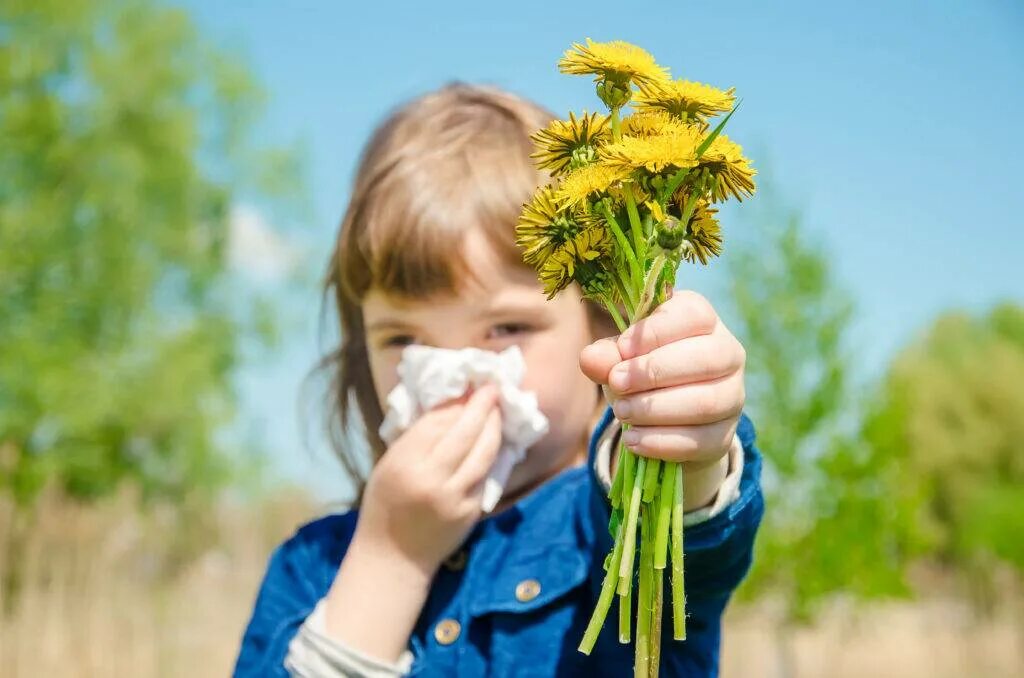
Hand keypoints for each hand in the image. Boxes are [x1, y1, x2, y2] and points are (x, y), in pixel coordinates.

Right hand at [353, 384, 502, 574]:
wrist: (394, 557)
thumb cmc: (385, 506)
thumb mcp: (389, 466)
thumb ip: (417, 438)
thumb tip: (450, 407)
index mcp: (404, 463)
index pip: (437, 422)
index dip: (457, 402)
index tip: (470, 388)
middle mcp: (431, 478)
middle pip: (465, 432)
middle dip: (482, 406)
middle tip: (493, 389)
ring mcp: (455, 496)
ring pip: (483, 452)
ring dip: (494, 427)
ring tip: (498, 411)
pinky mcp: (471, 511)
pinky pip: (485, 475)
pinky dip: (491, 455)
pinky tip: (494, 442)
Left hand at [579, 290, 744, 471]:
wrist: (664, 417)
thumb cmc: (643, 371)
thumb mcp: (622, 357)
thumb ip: (606, 355)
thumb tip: (589, 359)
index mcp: (703, 320)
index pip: (693, 315)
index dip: (657, 331)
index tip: (623, 348)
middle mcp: (727, 353)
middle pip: (706, 358)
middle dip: (654, 372)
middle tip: (617, 383)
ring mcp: (732, 396)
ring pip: (705, 402)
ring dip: (656, 409)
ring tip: (622, 413)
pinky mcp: (724, 434)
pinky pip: (700, 440)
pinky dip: (662, 442)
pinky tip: (633, 439)